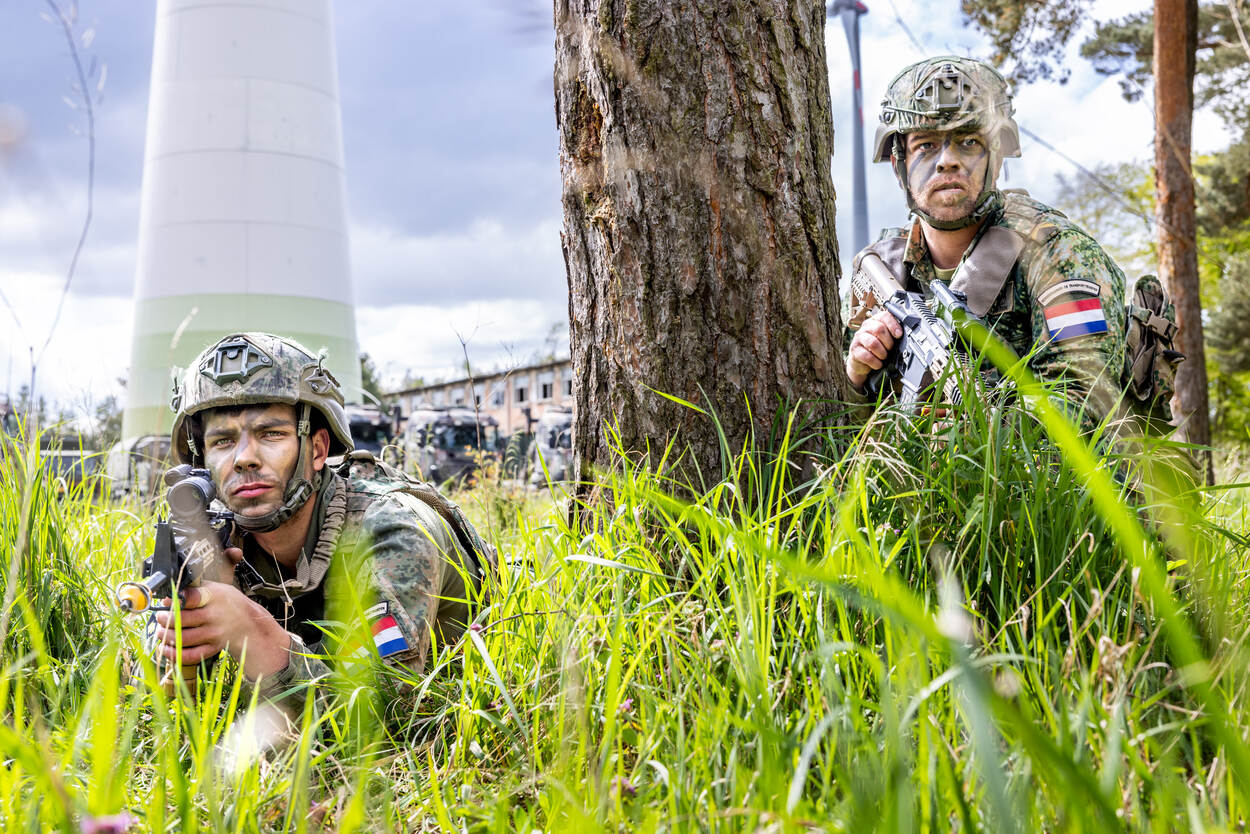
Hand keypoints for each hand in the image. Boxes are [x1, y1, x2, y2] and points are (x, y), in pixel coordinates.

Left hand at [154, 580, 290, 679]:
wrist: (250, 624)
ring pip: (182, 638)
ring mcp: (213, 633)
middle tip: (160, 616)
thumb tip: (168, 595)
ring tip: (160, 631)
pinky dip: (173, 653)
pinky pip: (189, 655)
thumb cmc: (229, 603)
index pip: (191, 596)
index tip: (167, 599)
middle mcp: (214, 615)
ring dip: (165, 635)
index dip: (175, 598)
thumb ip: (195, 589)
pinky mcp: (212, 648)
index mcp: (214, 596)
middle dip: (163, 618)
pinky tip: (166, 648)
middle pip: (181, 619)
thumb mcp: (217, 588)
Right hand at [847, 310, 902, 389]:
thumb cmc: (877, 349)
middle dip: (888, 342)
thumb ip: (894, 334)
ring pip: (873, 342)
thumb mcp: (887, 340)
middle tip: (890, 349)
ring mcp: (858, 338)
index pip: (884, 316)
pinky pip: (866, 355)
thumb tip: (908, 335)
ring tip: (884, 357)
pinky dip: (875, 362)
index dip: (893, 325)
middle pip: (879, 329)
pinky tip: (878, 363)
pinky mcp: (854, 349)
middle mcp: (866, 327)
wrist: (862, 362)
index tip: (899, 335)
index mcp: (876, 321)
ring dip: (882, 353)